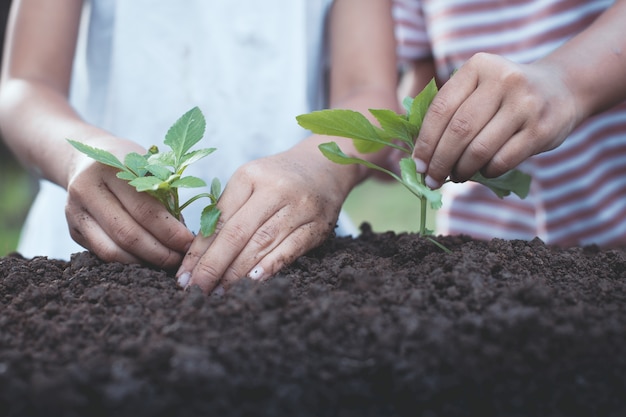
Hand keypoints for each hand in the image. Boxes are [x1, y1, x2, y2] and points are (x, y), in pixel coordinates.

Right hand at [65, 151, 193, 269]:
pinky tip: (147, 262)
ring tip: (166, 264)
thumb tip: (184, 238)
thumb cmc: (130, 165)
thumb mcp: (150, 169)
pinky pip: (102, 254)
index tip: (190, 244)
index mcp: (111, 168)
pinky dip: (128, 262)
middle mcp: (87, 189)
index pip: (146, 209)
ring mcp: (75, 211)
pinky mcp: (73, 230)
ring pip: (112, 250)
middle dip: (159, 253)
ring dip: (143, 263)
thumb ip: (166, 198)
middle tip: (180, 260)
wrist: (86, 160)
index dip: (171, 232)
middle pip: (128, 234)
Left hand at [176, 148, 351, 293]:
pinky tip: (253, 281)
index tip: (184, 275)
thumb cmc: (278, 179)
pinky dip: (271, 266)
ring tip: (220, 291)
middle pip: (237, 233)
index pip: (219, 218)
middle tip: (196, 289)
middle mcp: (274, 189)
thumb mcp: (250, 182)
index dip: (199, 250)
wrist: (325, 166)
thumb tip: (199, 254)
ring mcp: (299, 206)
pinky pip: (291, 249)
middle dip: (213, 265)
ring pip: (262, 243)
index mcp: (249, 176)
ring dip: (237, 272)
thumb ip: (228, 210)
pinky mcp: (318, 224)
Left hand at [412, 52, 579, 187]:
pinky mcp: (541, 129)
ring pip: (479, 148)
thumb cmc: (504, 96)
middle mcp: (503, 80)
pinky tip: (483, 171)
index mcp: (479, 66)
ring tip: (456, 176)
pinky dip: (487, 171)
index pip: (441, 108)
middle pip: (458, 130)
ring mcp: (525, 104)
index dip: (425, 141)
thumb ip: (451, 110)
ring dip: (461, 170)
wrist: (562, 89)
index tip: (416, 165)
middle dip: (439, 161)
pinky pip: (502, 160)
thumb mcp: (478, 87)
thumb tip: (418, 156)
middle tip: (431, 179)